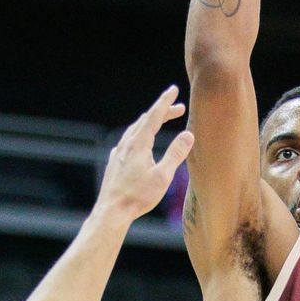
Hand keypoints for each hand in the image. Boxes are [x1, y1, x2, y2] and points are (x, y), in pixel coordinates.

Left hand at [95, 86, 194, 221]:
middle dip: (162, 111)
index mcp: (139, 144)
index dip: (165, 102)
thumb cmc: (138, 196)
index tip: (173, 89)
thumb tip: (188, 134)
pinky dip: (138, 135)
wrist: (112, 211)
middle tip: (178, 107)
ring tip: (160, 120)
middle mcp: (127, 144)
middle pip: (145, 120)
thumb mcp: (163, 176)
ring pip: (135, 130)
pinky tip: (138, 142)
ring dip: (149, 122)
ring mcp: (118, 153)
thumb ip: (175, 154)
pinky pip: (127, 141)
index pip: (154, 116)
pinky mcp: (114, 162)